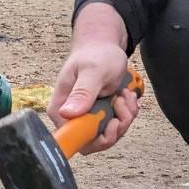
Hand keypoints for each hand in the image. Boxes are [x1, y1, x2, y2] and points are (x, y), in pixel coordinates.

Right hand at [48, 3, 136, 153]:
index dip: (96, 139)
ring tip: (124, 94)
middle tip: (122, 102)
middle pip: (95, 142)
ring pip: (109, 135)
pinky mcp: (100, 117)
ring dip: (124, 117)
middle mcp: (71, 118)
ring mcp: (87, 118)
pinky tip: (126, 95)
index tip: (112, 121)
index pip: (74, 141)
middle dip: (116, 126)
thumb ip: (82, 92)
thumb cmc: (95, 55)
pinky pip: (116, 127)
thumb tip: (67, 114)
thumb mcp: (92, 71)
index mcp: (61, 110)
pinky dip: (127, 113)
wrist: (104, 47)